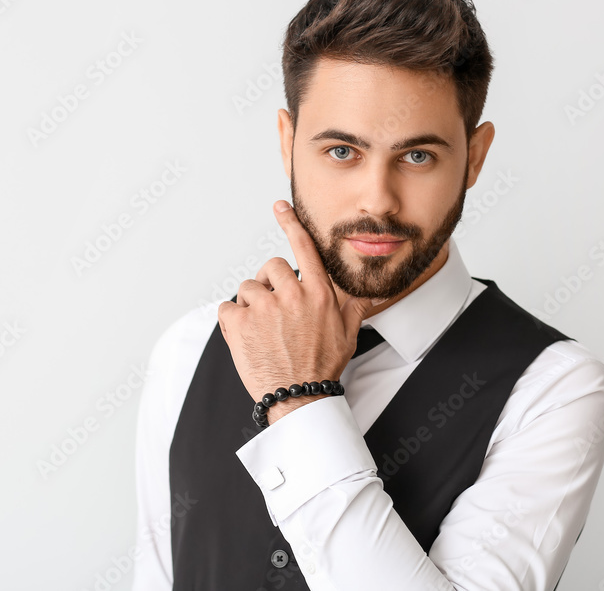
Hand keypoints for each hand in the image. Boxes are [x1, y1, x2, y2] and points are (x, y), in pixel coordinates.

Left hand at [217, 200, 380, 423]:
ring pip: (248, 288)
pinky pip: (227, 308)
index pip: (303, 248)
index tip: (280, 206)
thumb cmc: (323, 365)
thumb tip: (375, 292)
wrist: (299, 396)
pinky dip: (232, 320)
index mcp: (318, 294)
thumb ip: (357, 306)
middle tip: (274, 309)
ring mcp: (264, 308)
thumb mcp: (348, 333)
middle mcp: (292, 295)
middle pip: (272, 267)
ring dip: (251, 304)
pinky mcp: (240, 324)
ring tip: (262, 329)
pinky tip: (245, 336)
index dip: (291, 223)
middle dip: (270, 284)